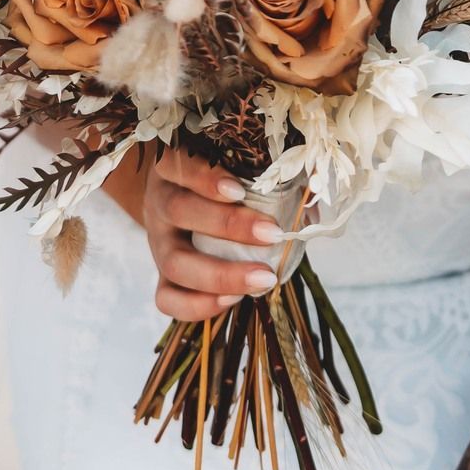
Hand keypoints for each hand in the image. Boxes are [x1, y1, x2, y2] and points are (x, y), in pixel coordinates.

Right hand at [143, 147, 285, 320]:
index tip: (241, 189)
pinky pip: (166, 299)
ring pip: (172, 262)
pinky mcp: (159, 277)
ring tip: (263, 278)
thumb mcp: (233, 168)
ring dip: (220, 274)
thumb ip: (268, 176)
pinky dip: (198, 305)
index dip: (205, 177)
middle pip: (179, 211)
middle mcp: (158, 203)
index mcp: (172, 169)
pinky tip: (233, 300)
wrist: (182, 203)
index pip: (179, 165)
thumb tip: (313, 194)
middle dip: (227, 224)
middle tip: (272, 234)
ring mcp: (156, 244)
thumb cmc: (219, 182)